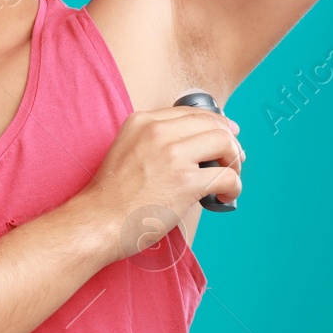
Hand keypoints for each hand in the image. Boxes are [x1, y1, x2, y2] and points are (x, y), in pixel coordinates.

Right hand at [88, 106, 242, 262]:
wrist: (97, 220)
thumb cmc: (110, 196)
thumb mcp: (125, 150)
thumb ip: (152, 142)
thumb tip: (191, 149)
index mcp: (142, 121)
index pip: (192, 112)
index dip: (216, 123)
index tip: (228, 134)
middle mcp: (158, 132)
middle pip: (213, 124)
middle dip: (230, 142)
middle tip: (235, 160)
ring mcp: (172, 155)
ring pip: (225, 143)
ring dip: (235, 162)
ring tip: (229, 179)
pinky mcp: (185, 181)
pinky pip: (227, 176)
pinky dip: (233, 187)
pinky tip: (224, 197)